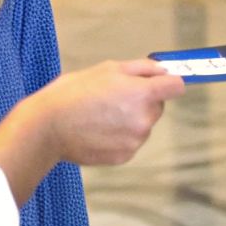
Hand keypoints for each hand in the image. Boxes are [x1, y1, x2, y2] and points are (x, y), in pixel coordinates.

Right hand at [30, 59, 185, 165]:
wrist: (48, 127)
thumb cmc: (74, 92)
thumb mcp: (108, 68)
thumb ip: (142, 68)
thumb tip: (163, 70)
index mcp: (142, 94)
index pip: (176, 87)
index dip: (168, 82)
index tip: (160, 83)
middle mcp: (143, 119)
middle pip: (158, 106)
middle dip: (143, 100)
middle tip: (114, 97)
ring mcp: (135, 141)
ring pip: (143, 125)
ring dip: (130, 119)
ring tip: (101, 114)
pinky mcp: (124, 156)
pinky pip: (130, 141)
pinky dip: (120, 136)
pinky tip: (99, 129)